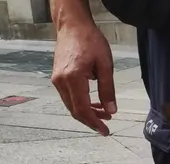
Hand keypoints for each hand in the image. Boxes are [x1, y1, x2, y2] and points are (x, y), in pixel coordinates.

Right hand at [52, 21, 115, 135]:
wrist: (72, 26)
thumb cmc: (90, 41)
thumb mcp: (105, 65)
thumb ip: (108, 90)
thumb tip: (112, 111)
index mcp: (73, 78)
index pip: (83, 109)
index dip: (94, 123)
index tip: (105, 131)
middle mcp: (61, 81)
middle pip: (75, 111)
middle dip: (91, 121)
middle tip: (107, 125)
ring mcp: (57, 80)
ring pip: (71, 106)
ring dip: (87, 113)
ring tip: (104, 113)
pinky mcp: (57, 78)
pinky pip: (69, 98)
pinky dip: (81, 104)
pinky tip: (94, 104)